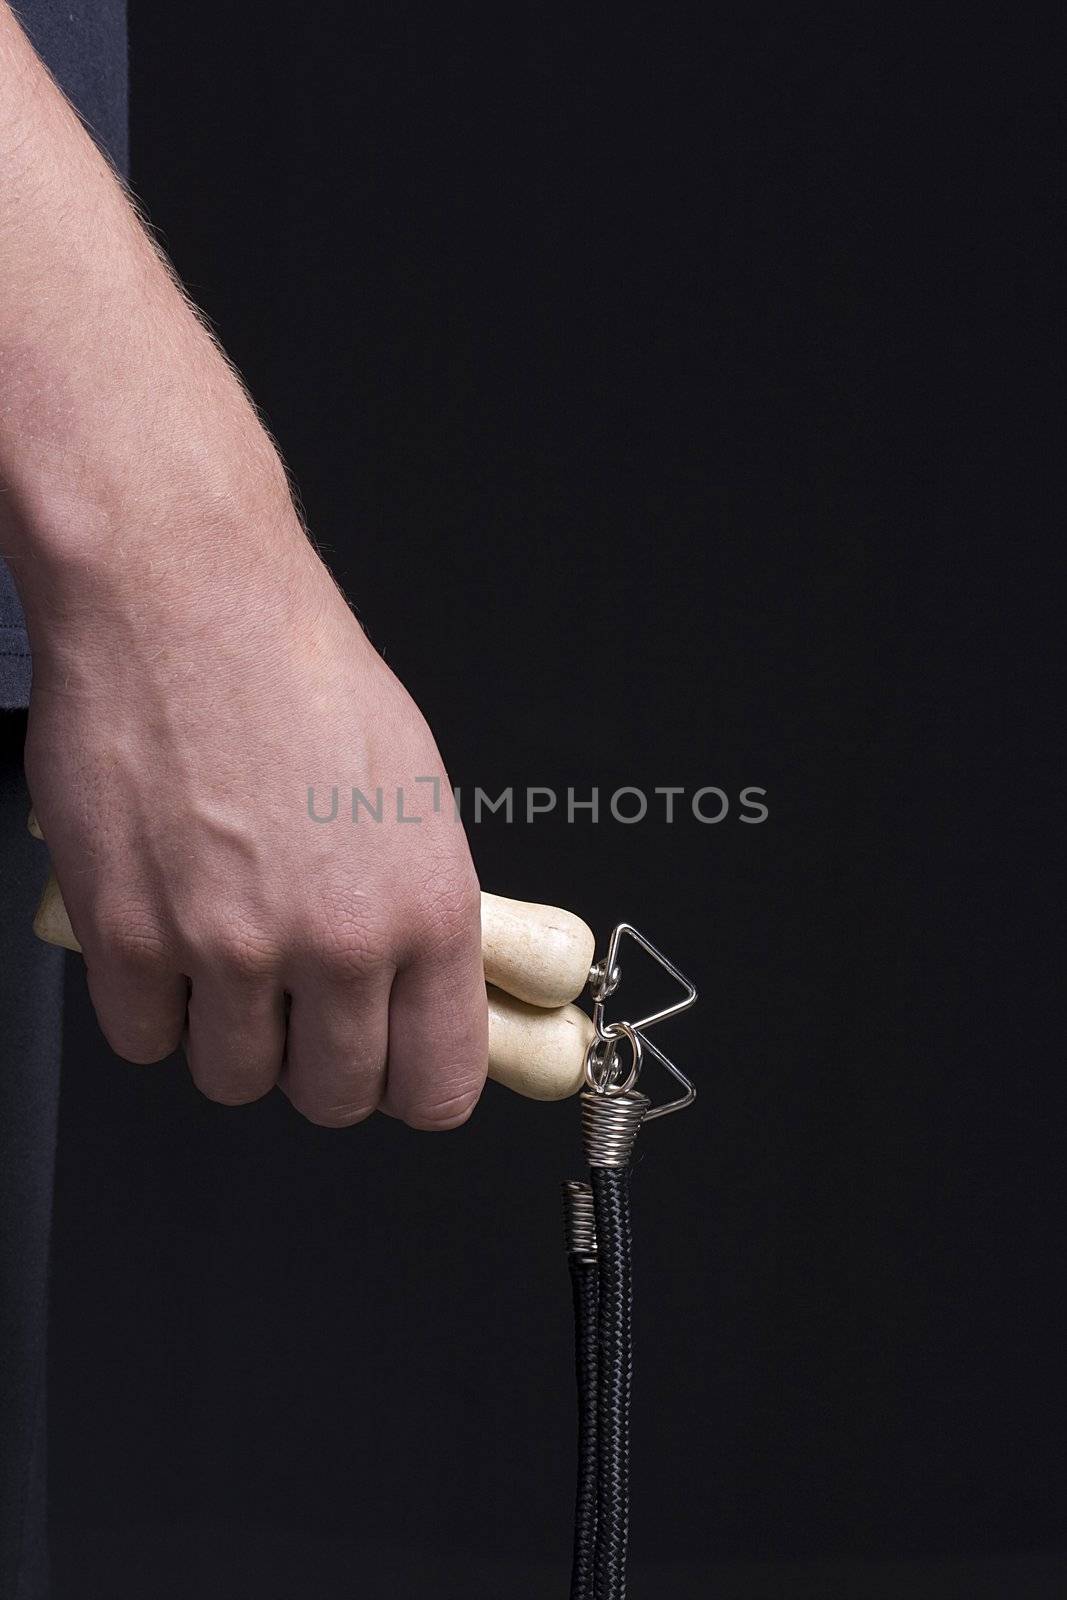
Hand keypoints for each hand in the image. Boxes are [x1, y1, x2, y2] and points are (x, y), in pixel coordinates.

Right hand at [20, 473, 486, 1130]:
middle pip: (333, 1096)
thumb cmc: (299, 672)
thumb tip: (421, 987)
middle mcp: (338, 942)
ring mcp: (228, 948)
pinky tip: (162, 940)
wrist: (188, 600)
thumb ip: (419, 911)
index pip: (438, 1082)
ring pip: (234, 1078)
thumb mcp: (413, 794)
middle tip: (297, 1006)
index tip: (390, 1071)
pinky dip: (150, 1006)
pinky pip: (143, 1039)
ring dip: (227, 1035)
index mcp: (426, 909)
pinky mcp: (129, 937)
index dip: (411, 1087)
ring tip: (222, 956)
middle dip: (315, 1063)